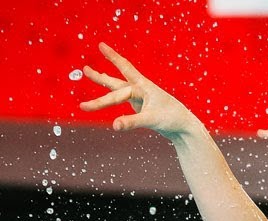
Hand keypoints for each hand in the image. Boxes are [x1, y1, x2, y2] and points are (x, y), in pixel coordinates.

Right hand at [79, 43, 201, 137]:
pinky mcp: (139, 107)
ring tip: (88, 71)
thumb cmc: (171, 119)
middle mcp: (140, 89)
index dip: (112, 57)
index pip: (124, 68)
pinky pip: (121, 100)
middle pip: (115, 84)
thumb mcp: (151, 120)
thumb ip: (131, 122)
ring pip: (116, 89)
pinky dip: (110, 97)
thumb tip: (114, 126)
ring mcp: (139, 98)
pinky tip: (106, 96)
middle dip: (99, 78)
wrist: (183, 127)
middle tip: (84, 70)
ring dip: (102, 81)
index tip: (101, 45)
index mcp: (144, 86)